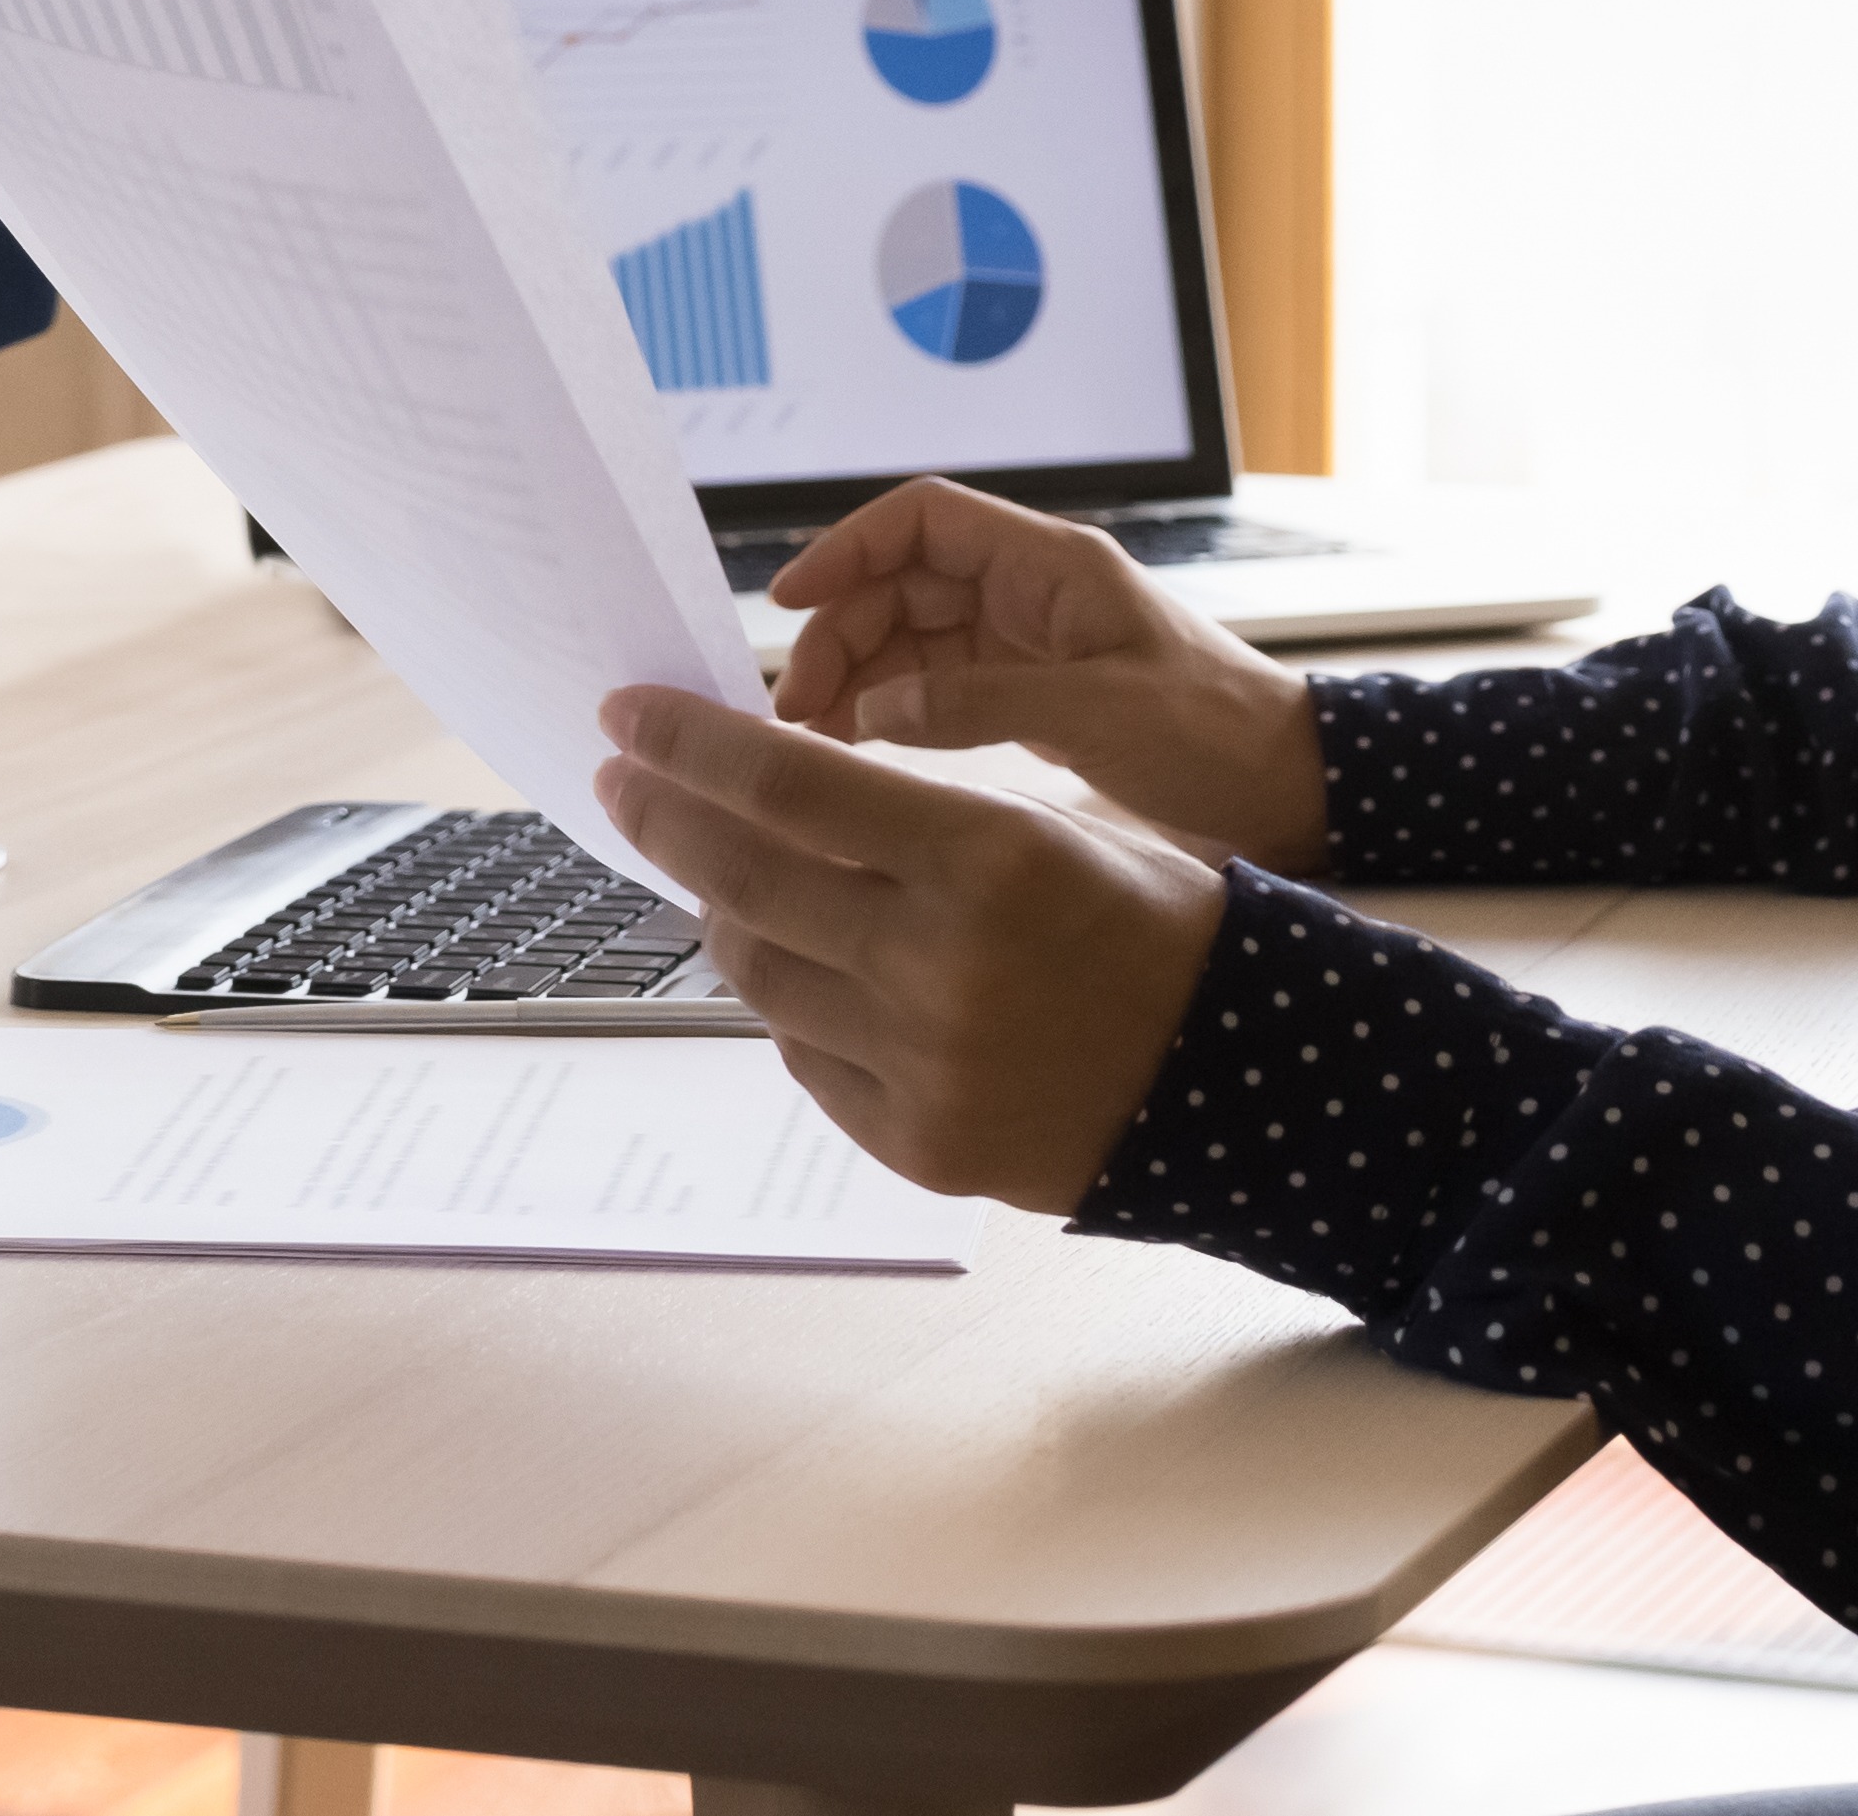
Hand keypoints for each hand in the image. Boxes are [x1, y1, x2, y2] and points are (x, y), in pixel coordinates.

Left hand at [594, 683, 1225, 1209]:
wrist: (1234, 1074)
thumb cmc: (1142, 924)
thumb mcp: (1043, 826)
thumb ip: (905, 814)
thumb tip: (758, 789)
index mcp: (986, 855)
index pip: (787, 782)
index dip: (689, 744)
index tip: (628, 717)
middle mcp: (943, 961)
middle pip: (743, 876)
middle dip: (664, 817)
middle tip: (623, 782)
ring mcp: (924, 1064)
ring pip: (757, 972)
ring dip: (721, 912)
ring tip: (713, 873)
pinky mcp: (918, 1141)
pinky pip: (804, 1057)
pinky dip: (789, 1003)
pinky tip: (798, 966)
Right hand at [758, 480, 1332, 869]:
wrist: (1288, 785)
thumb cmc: (1217, 734)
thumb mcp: (1098, 715)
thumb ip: (980, 704)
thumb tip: (873, 710)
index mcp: (1054, 566)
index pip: (924, 520)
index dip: (848, 548)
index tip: (790, 600)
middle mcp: (1033, 592)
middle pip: (904, 582)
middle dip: (841, 631)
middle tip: (797, 705)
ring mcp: (1029, 643)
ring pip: (913, 637)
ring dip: (858, 675)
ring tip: (812, 732)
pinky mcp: (1031, 695)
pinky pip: (938, 685)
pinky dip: (892, 710)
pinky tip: (858, 748)